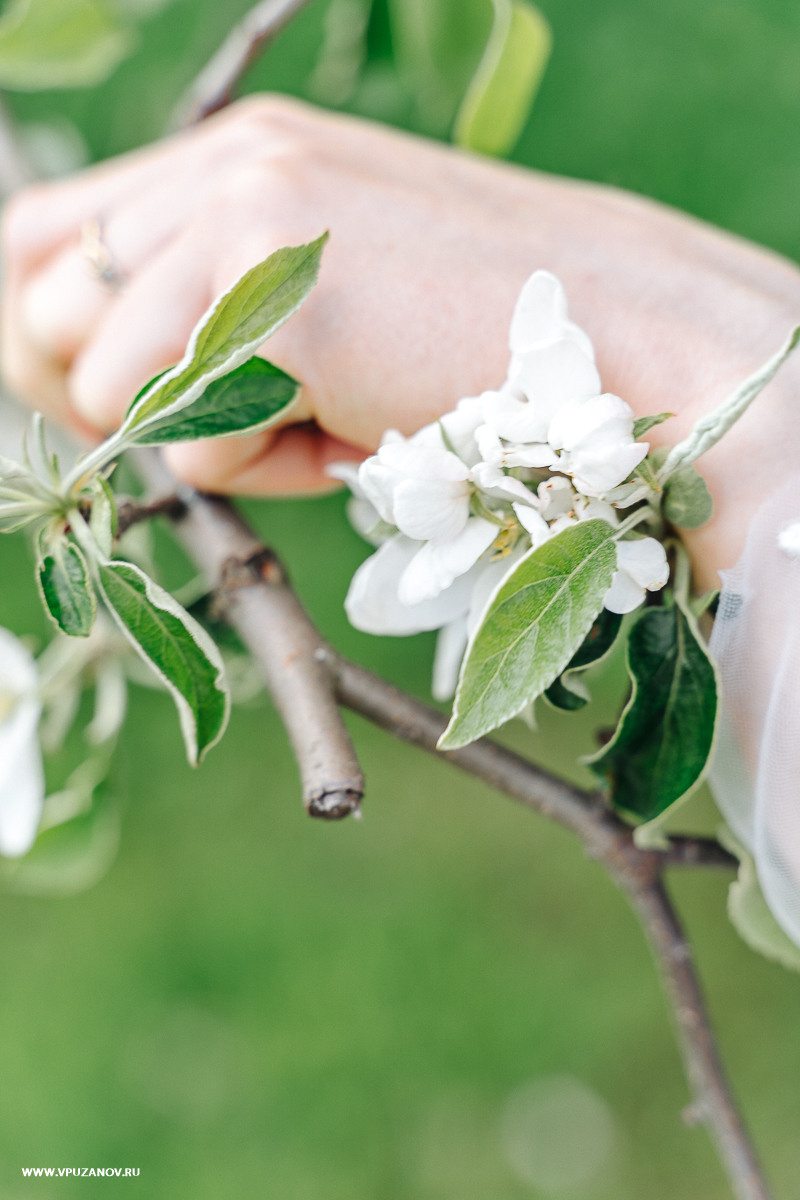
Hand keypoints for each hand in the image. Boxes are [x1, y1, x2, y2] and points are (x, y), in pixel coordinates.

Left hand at [3, 94, 799, 587]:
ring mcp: (252, 232)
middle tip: (235, 421)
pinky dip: (264, 473)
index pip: (46, 237)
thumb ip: (212, 296)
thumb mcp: (326, 281)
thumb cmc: (475, 328)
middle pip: (50, 313)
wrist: (616, 334)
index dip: (50, 333)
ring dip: (206, 437)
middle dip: (118, 398)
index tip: (113, 398)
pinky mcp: (284, 316)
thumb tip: (96, 368)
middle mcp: (227, 170)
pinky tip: (351, 435)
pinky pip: (193, 447)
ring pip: (109, 386)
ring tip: (315, 421)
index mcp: (236, 154)